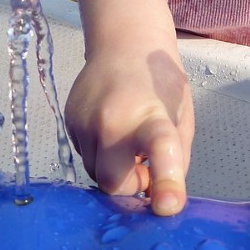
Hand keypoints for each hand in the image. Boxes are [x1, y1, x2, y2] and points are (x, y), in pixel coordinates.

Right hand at [64, 46, 193, 215]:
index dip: (165, 180)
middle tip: (143, 165)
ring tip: (127, 143)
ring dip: (113, 169)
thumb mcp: (181, 116)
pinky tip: (110, 130)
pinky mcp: (68, 120)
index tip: (168, 206)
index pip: (159, 147)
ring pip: (94, 172)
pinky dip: (99, 154)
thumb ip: (176, 158)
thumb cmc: (159, 81)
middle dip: (129, 185)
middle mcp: (111, 119)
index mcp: (151, 114)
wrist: (124, 44)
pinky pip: (84, 155)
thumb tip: (160, 197)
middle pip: (111, 182)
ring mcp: (84, 121)